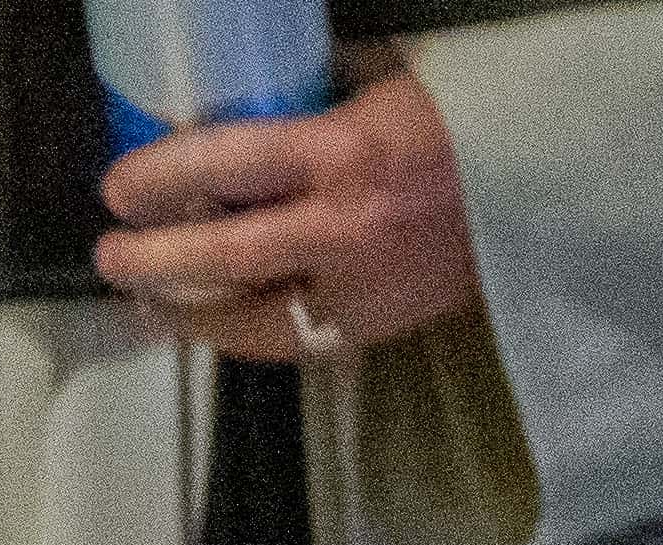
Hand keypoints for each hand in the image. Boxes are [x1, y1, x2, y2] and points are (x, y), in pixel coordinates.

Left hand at [90, 56, 479, 361]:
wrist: (552, 184)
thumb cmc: (468, 119)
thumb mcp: (385, 84)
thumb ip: (316, 99)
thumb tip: (249, 107)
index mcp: (345, 153)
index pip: (227, 163)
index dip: (162, 176)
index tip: (118, 188)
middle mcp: (349, 228)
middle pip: (227, 256)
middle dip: (157, 261)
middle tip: (111, 258)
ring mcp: (369, 286)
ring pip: (260, 322)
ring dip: (195, 317)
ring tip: (151, 307)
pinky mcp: (388, 323)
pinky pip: (304, 341)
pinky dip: (254, 337)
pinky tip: (222, 327)